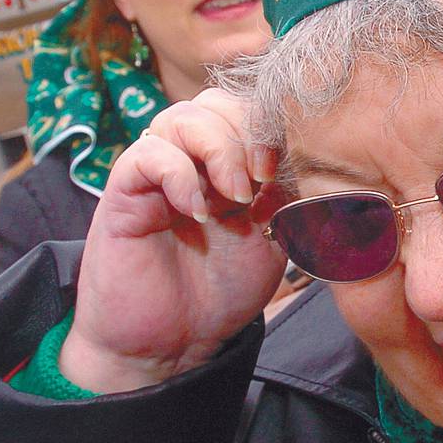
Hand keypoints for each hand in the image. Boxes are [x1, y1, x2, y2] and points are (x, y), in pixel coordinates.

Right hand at [60, 89, 286, 393]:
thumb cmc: (222, 290)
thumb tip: (317, 160)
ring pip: (181, 117)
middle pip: (217, 100)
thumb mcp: (275, 239)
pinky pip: (148, 155)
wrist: (172, 343)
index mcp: (231, 163)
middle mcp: (193, 159)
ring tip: (235, 197)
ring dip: (218, 150)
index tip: (291, 167)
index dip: (275, 124)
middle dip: (249, 131)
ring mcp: (157, 172)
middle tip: (264, 179)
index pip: (251, 107)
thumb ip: (290, 196)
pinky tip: (198, 213)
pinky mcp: (125, 192)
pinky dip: (179, 176)